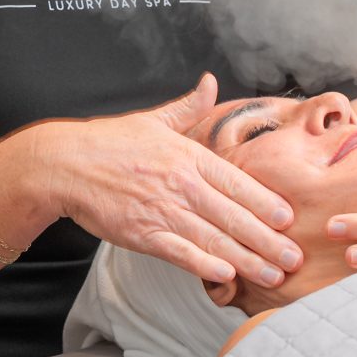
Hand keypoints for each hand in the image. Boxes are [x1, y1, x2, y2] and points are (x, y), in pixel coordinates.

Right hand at [37, 74, 302, 286]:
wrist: (62, 164)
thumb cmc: (109, 142)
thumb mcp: (153, 119)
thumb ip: (188, 106)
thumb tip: (210, 81)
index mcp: (189, 157)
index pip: (238, 182)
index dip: (266, 202)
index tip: (289, 219)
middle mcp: (182, 184)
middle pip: (235, 216)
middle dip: (268, 240)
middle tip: (295, 258)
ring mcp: (162, 210)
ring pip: (214, 239)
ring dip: (247, 259)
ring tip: (273, 275)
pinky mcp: (141, 233)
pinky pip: (180, 251)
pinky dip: (204, 264)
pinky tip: (227, 275)